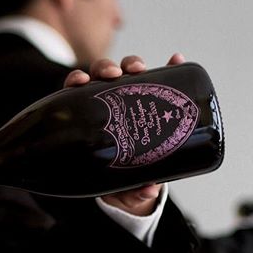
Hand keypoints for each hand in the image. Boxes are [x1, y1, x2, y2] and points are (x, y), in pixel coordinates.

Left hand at [64, 53, 185, 215]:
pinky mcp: (154, 100)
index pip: (75, 92)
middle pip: (100, 76)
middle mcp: (107, 104)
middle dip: (105, 68)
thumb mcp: (119, 189)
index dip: (76, 81)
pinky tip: (176, 60)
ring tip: (140, 69)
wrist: (136, 186)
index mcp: (88, 120)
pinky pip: (162, 79)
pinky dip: (170, 68)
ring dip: (132, 64)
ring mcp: (131, 99)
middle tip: (114, 75)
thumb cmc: (117, 184)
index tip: (80, 81)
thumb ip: (131, 192)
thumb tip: (150, 189)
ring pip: (127, 73)